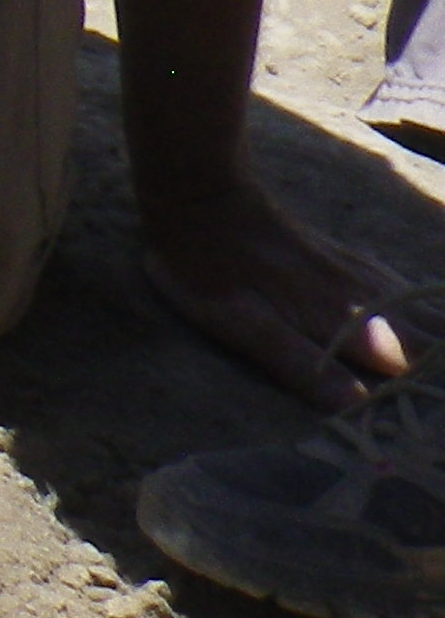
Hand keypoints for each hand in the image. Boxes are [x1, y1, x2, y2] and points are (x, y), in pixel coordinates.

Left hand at [140, 171, 411, 410]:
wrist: (197, 193)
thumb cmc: (207, 266)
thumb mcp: (239, 321)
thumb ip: (299, 362)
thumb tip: (358, 405)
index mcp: (342, 318)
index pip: (413, 365)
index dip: (429, 393)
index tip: (434, 425)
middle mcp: (363, 294)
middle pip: (429, 337)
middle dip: (438, 370)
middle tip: (436, 404)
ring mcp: (359, 273)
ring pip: (424, 309)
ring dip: (439, 338)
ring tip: (437, 375)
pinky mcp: (349, 260)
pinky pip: (406, 288)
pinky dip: (429, 309)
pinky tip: (433, 316)